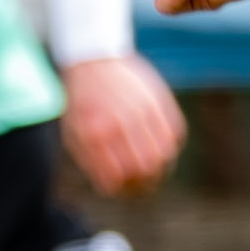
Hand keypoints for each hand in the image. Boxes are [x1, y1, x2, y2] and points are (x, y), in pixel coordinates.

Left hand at [62, 52, 187, 195]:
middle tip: (141, 185)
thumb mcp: (74, 133)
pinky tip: (159, 147)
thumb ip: (91, 162)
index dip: (122, 190)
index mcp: (95, 134)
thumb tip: (111, 187)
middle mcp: (120, 123)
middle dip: (145, 185)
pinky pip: (175, 134)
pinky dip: (170, 147)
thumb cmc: (80, 102)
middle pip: (145, 171)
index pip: (118, 178)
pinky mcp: (159, 100)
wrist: (93, 59)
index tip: (122, 189)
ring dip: (162, 169)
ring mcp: (142, 110)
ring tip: (153, 170)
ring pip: (165, 155)